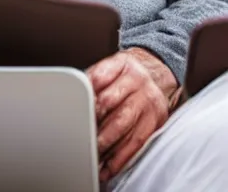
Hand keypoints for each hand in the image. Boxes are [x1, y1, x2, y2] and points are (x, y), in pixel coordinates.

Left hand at [87, 50, 171, 181]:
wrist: (158, 73)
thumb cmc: (127, 73)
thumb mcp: (111, 65)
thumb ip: (93, 79)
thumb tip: (72, 97)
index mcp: (122, 65)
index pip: (98, 78)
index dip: (84, 94)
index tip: (75, 108)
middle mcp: (137, 82)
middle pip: (110, 103)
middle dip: (92, 120)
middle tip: (79, 133)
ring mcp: (147, 102)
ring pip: (123, 126)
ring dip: (104, 143)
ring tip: (90, 152)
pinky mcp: (155, 121)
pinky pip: (136, 143)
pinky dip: (120, 158)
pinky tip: (107, 166)